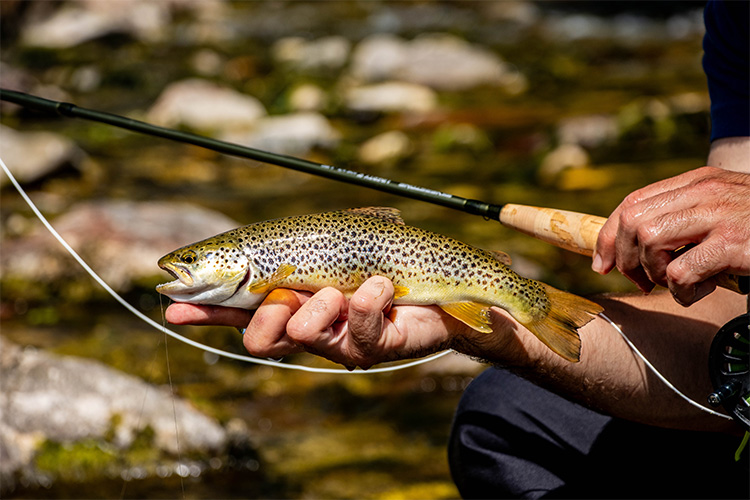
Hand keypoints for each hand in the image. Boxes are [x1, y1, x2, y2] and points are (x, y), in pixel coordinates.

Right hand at [165, 276, 515, 368]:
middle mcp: (311, 325)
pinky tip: (385, 283)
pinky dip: (372, 296)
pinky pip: (361, 324)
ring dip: (319, 303)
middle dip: (264, 318)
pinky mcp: (377, 345)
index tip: (171, 305)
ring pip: (303, 332)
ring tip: (342, 287)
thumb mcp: (339, 244)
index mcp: (296, 300)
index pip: (240, 308)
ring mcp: (342, 339)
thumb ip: (299, 251)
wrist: (453, 284)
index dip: (205, 310)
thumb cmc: (393, 261)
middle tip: (283, 299)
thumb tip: (263, 252)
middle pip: (260, 337)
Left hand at [593, 166, 749, 304]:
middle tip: (641, 281)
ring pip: (649, 241)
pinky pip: (679, 272)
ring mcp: (720, 215)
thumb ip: (683, 218)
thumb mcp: (719, 212)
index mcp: (697, 182)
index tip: (602, 265)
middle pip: (633, 221)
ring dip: (653, 272)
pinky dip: (680, 291)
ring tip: (676, 283)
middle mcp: (704, 192)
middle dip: (625, 258)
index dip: (607, 237)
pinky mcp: (734, 244)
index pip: (632, 203)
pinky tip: (699, 292)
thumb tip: (633, 247)